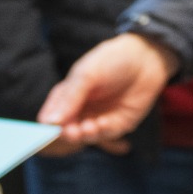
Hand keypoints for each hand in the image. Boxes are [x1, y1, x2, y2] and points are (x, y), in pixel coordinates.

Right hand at [37, 34, 179, 153]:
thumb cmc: (112, 60)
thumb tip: (50, 123)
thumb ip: (70, 97)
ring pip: (85, 136)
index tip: (46, 132)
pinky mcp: (118, 124)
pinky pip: (106, 134)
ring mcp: (99, 118)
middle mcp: (82, 110)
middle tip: (71, 132)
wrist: (146, 56)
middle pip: (67, 131)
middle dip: (67, 134)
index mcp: (68, 96)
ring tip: (88, 127)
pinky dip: (102, 132)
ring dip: (85, 135)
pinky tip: (102, 124)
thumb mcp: (86, 74)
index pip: (51, 117)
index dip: (47, 127)